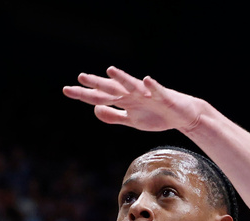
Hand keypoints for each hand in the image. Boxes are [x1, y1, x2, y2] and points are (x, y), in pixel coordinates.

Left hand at [62, 66, 203, 132]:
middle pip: (112, 88)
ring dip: (123, 78)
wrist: (182, 115)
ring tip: (110, 71)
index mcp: (124, 100)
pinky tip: (146, 80)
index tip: (66, 90)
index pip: (100, 97)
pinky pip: (157, 89)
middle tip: (81, 77)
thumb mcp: (132, 120)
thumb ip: (114, 115)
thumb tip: (95, 110)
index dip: (84, 94)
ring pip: (133, 85)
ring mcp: (148, 94)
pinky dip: (152, 85)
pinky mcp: (163, 96)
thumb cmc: (157, 115)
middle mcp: (133, 93)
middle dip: (98, 83)